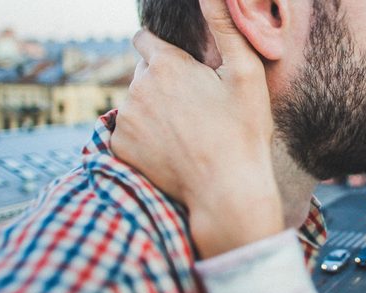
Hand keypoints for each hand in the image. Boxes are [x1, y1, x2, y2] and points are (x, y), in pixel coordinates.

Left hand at [111, 0, 282, 257]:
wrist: (227, 191)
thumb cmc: (243, 133)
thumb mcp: (245, 75)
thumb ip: (226, 27)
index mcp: (166, 65)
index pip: (145, 40)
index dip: (164, 52)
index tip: (182, 71)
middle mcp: (137, 88)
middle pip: (142, 74)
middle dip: (162, 83)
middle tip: (194, 109)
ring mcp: (126, 119)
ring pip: (135, 104)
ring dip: (153, 110)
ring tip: (186, 132)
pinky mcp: (120, 147)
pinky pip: (128, 132)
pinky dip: (144, 138)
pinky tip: (171, 150)